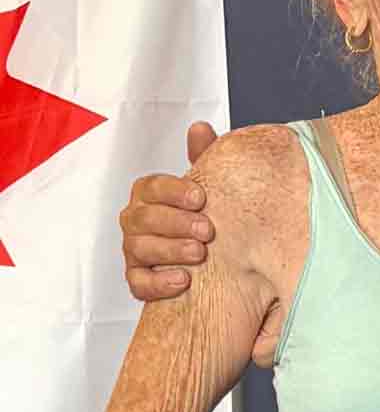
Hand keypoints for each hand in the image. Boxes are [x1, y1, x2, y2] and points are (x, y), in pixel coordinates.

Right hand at [121, 122, 220, 301]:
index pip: (150, 187)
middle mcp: (137, 221)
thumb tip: (199, 128)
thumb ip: (203, 158)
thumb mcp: (209, 186)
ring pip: (139, 248)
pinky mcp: (138, 279)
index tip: (201, 198)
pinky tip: (182, 280)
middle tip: (207, 230)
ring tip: (199, 254)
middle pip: (142, 218)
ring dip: (170, 250)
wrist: (213, 257)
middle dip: (175, 223)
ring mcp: (135, 251)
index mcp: (150, 195)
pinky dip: (158, 283)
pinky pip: (138, 283)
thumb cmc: (205, 214)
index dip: (173, 191)